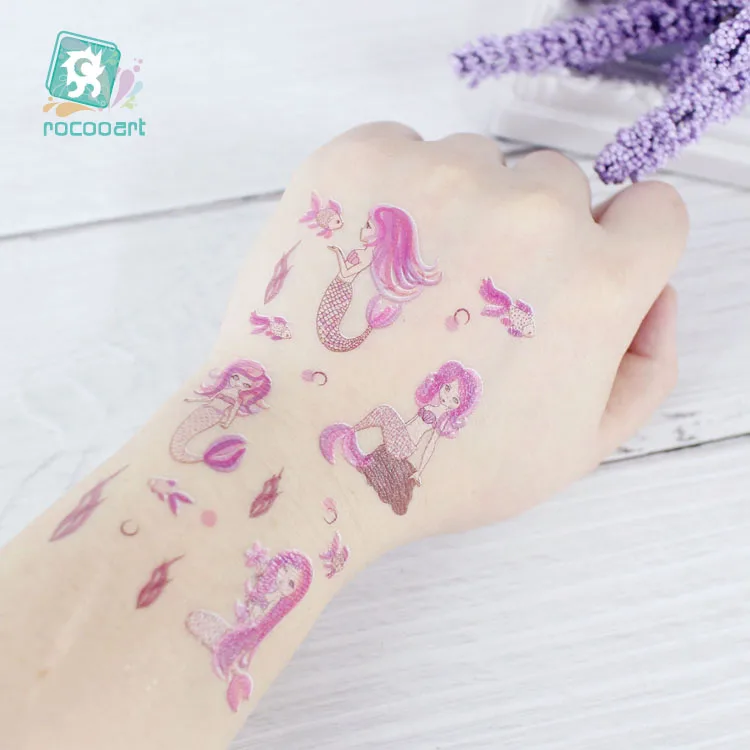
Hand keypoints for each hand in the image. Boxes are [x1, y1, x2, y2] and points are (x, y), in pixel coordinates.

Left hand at [222, 122, 687, 542]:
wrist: (306, 450)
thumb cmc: (437, 463)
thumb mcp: (573, 447)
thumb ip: (643, 366)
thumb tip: (655, 294)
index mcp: (596, 282)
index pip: (652, 213)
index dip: (616, 248)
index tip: (571, 277)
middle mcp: (530, 213)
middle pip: (557, 187)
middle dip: (526, 238)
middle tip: (466, 306)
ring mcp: (441, 175)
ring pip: (476, 165)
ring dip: (456, 212)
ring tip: (406, 291)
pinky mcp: (360, 160)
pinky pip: (401, 149)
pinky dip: (392, 193)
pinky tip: (368, 262)